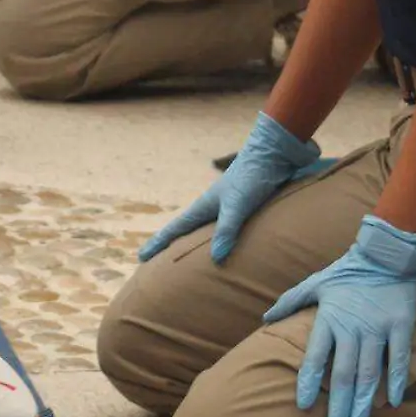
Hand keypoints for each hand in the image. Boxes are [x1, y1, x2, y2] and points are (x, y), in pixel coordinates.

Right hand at [140, 112, 319, 263]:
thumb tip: (215, 259)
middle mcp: (212, 208)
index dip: (159, 244)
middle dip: (172, 246)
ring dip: (196, 244)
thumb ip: (227, 230)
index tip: (141, 257)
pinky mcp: (245, 207)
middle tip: (158, 263)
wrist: (274, 153)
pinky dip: (220, 241)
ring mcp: (228, 207)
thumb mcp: (238, 205)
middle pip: (186, 231)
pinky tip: (227, 248)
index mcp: (204, 207)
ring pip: (206, 231)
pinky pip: (226, 230)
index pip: (175, 229)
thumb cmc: (252, 177)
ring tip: (190, 260)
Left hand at [263, 215, 415, 416]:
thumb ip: (290, 302)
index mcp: (329, 319)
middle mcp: (353, 328)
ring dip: (364, 401)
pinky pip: (399, 360)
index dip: (308, 383)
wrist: (384, 254)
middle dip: (338, 405)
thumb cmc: (347, 272)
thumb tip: (264, 317)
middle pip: (343, 374)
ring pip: (370, 373)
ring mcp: (378, 329)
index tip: (302, 405)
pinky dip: (397, 382)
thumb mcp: (315, 283)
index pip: (315, 358)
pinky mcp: (401, 327)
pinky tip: (392, 403)